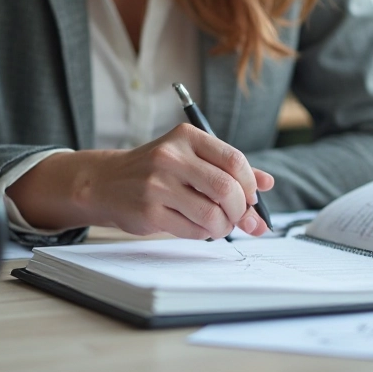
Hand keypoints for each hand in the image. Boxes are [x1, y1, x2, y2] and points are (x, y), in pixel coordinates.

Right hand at [7, 124, 273, 238]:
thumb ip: (228, 168)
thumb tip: (267, 184)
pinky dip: (205, 234)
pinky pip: (193, 229)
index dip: (249, 185)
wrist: (105, 182)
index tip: (251, 199)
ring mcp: (157, 184)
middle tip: (240, 218)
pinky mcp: (149, 211)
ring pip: (212, 213)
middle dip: (241, 210)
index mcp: (186, 137)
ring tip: (220, 225)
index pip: (234, 160)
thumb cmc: (155, 170)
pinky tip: (200, 229)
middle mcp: (171, 156)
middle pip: (227, 189)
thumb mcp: (190, 157)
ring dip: (224, 226)